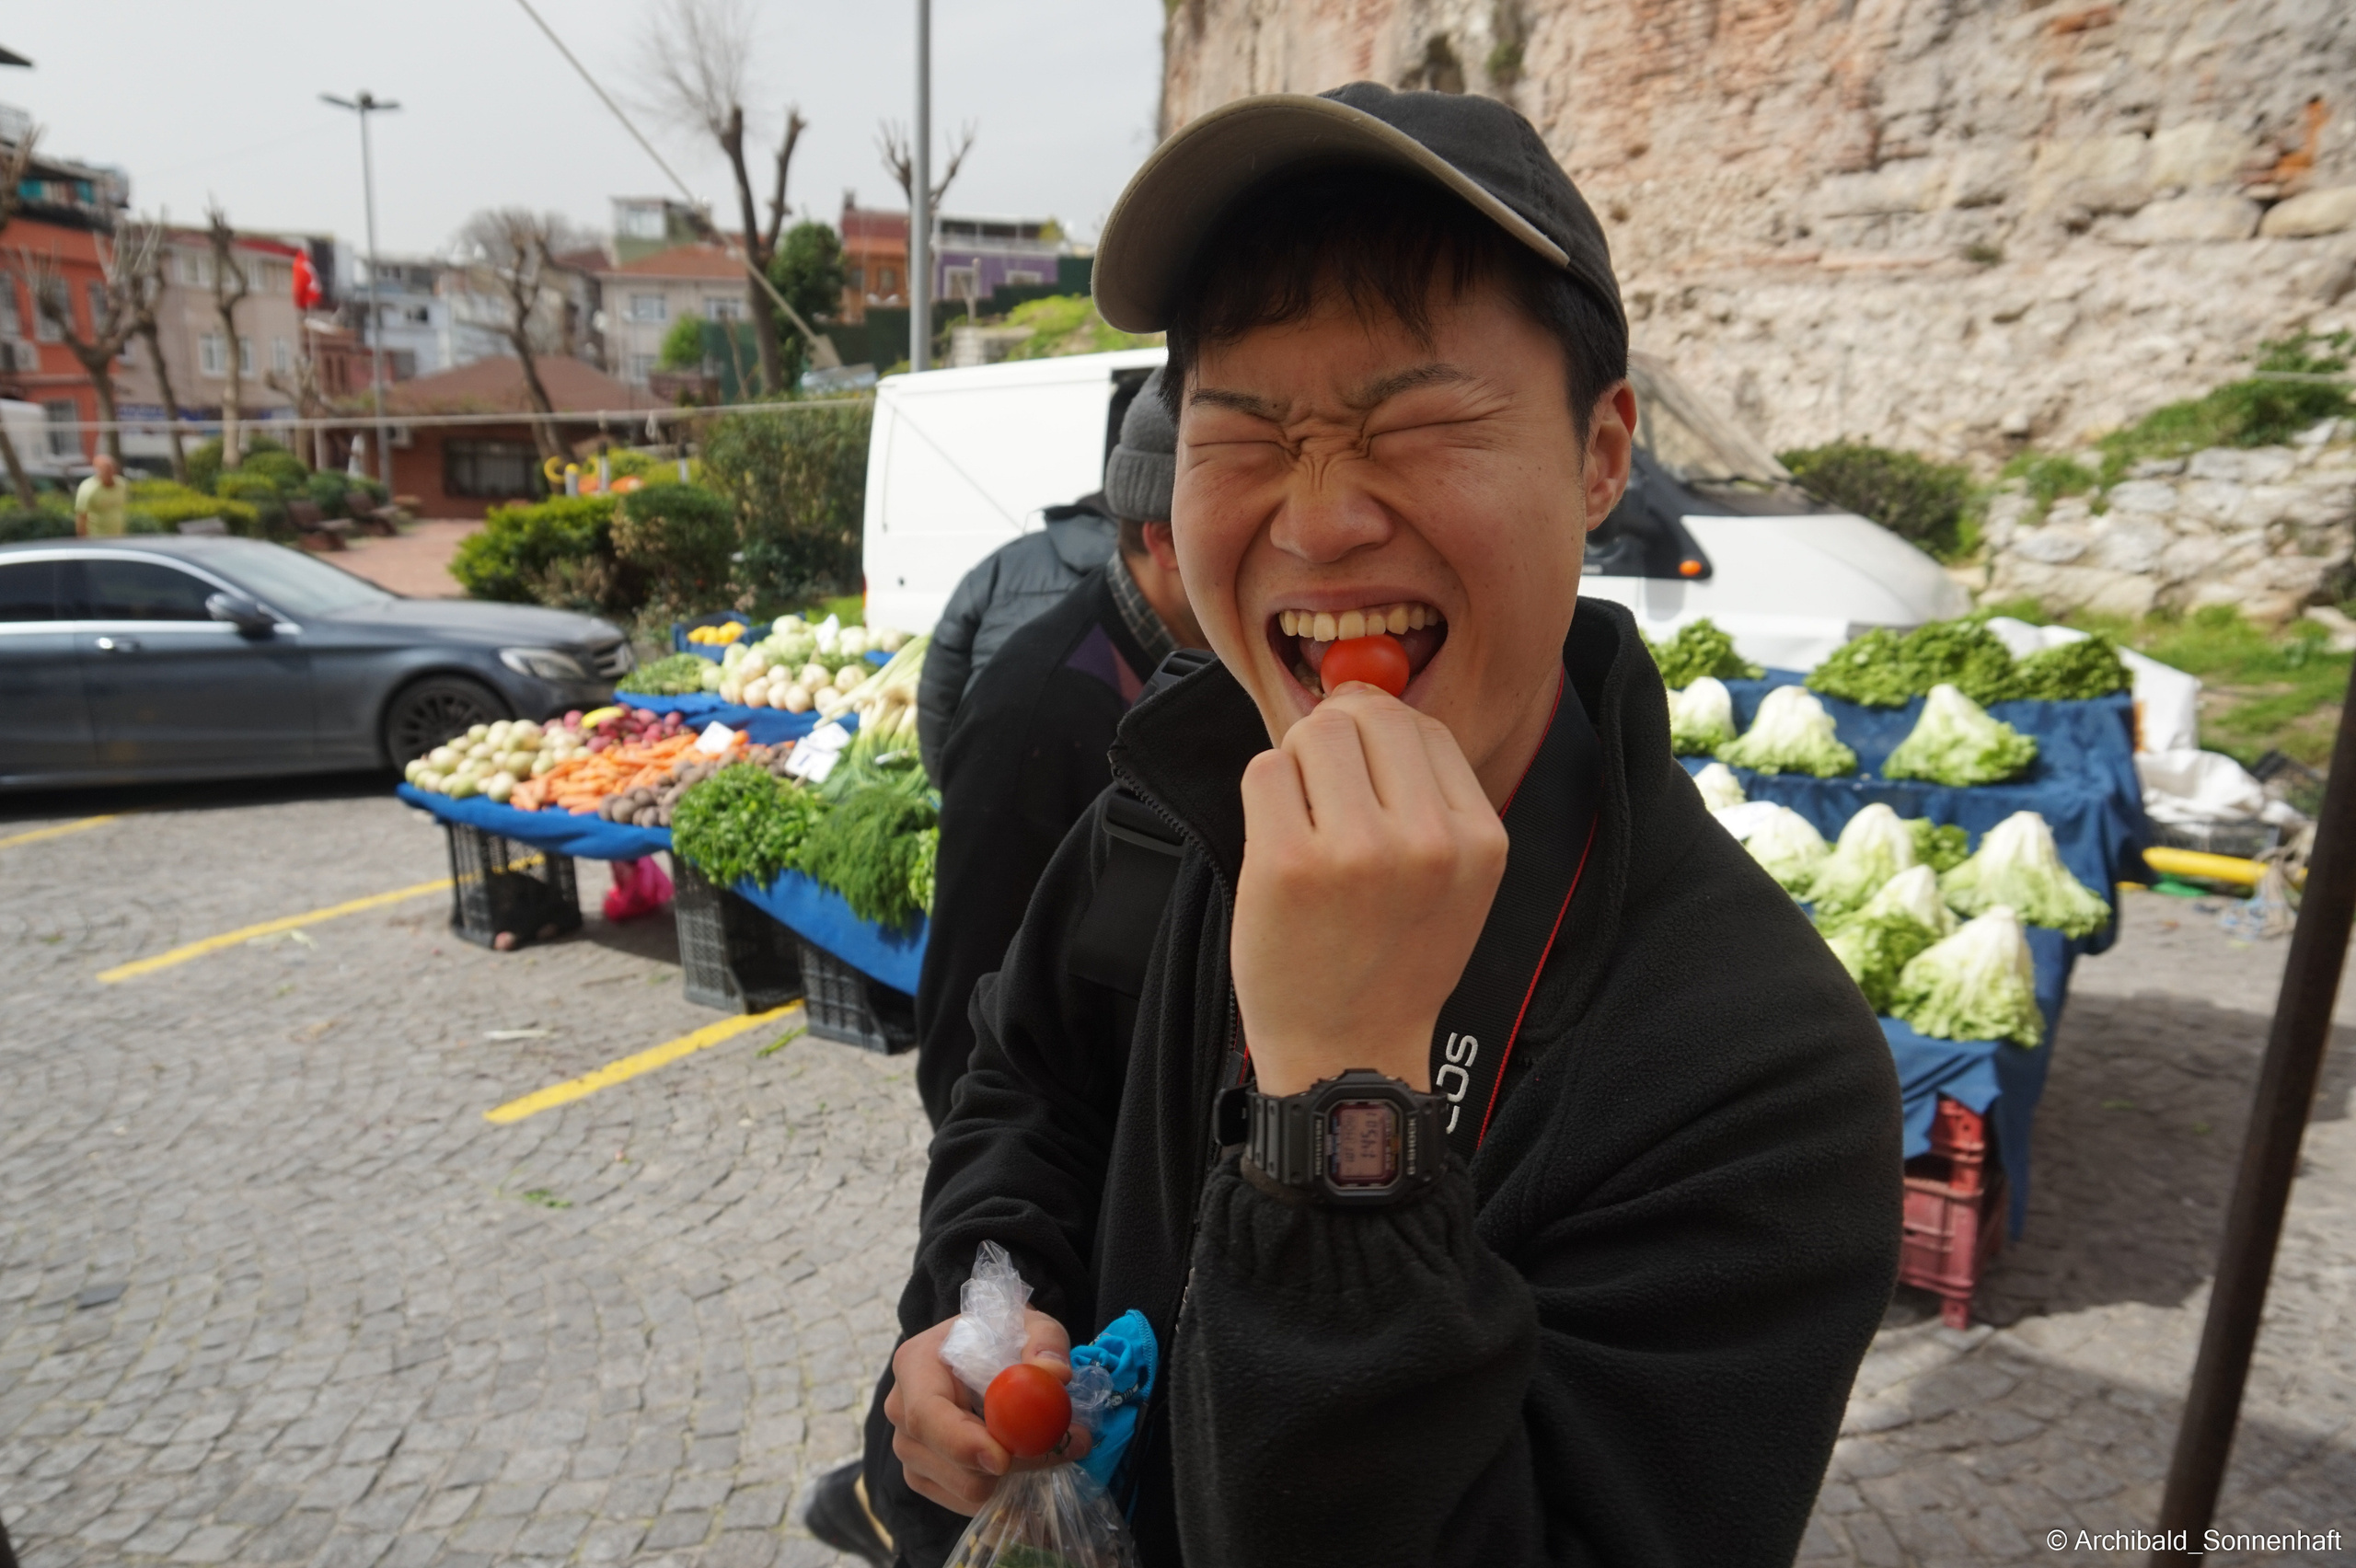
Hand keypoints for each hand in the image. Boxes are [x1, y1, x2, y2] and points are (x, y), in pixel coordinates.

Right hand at [884, 1308, 1092, 1515]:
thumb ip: (1045, 1342)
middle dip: (1007, 1464)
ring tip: (1046, 1442)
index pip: (925, 1414)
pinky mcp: (925, 1476)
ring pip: (961, 1488)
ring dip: (1012, 1476)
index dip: (960, 1442)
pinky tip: (1023, 1457)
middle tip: (1063, 1446)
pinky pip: (966, 1501)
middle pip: (943, 1460)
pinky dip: (1002, 1489)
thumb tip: (1055, 1375)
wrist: (983, 1353)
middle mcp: (902, 1410)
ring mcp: (909, 1449)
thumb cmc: (1001, 1337)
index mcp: (915, 1364)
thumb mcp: (1030, 1324)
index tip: (1002, 1458)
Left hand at [1232, 683, 1508, 1096]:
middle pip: (1369, 715)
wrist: (1348, 1055)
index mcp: (1477, 839)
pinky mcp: (1288, 864)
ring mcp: (1357, 852)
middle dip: (1334, 737)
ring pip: (1313, 735)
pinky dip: (1263, 796)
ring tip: (1303, 824)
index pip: (1425, 726)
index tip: (1358, 770)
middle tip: (1320, 791)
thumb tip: (1361, 696)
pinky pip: (1265, 772)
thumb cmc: (1389, 964)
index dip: (1379, 732)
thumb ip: (1425, 794)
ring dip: (1296, 766)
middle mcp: (1427, 841)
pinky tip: (1278, 845)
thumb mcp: (1451, 881)